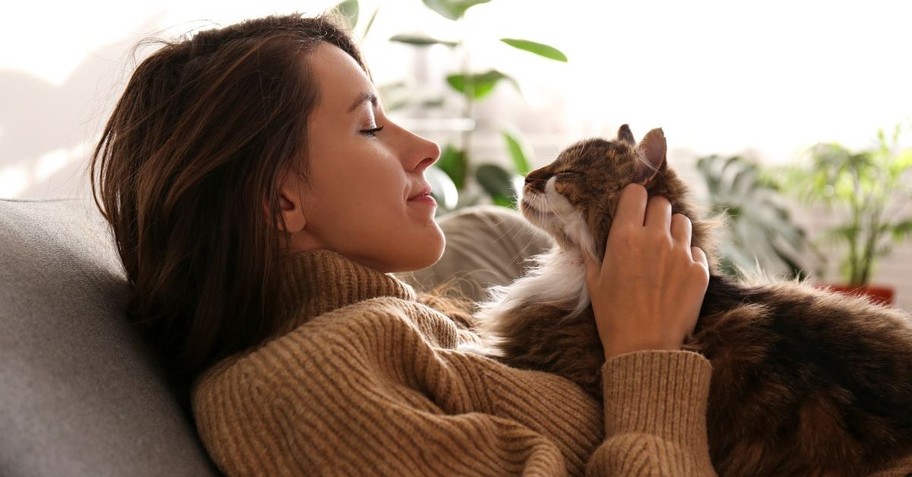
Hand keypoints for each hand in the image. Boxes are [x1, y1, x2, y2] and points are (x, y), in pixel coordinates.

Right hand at [585, 183, 708, 359]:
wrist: (645, 350)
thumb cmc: (613, 317)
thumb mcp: (594, 282)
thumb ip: (591, 252)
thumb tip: (582, 233)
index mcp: (625, 237)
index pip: (636, 193)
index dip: (633, 199)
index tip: (631, 208)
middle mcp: (655, 239)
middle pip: (661, 203)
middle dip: (653, 212)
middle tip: (647, 230)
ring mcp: (681, 254)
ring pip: (683, 221)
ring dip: (673, 230)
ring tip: (664, 249)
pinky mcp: (700, 271)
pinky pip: (696, 249)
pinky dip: (688, 256)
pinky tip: (676, 273)